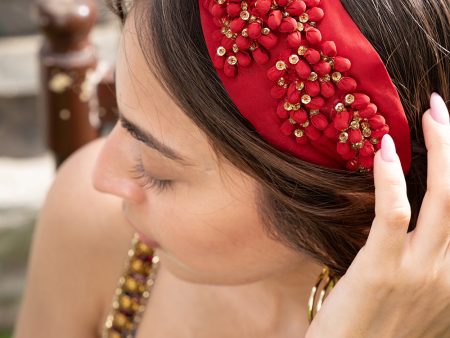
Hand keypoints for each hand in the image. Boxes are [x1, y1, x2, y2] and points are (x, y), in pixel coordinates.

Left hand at [305, 93, 449, 337]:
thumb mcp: (422, 298)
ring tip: (430, 112)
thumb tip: (426, 224)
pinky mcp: (383, 268)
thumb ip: (433, 263)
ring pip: (446, 197)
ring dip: (442, 147)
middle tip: (443, 108)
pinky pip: (395, 213)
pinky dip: (392, 177)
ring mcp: (422, 271)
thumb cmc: (380, 329)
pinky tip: (385, 149)